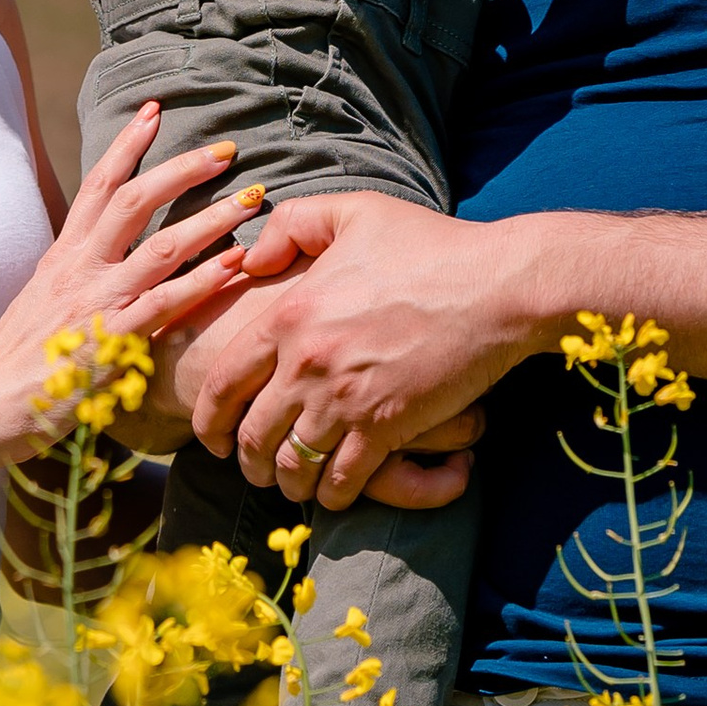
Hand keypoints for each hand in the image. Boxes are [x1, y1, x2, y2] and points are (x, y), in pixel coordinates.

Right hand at [0, 106, 263, 464]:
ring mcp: (98, 302)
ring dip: (212, 218)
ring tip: (252, 199)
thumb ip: (76, 274)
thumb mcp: (42, 300)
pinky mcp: (114, 340)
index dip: (126, 145)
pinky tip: (237, 264)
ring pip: (163, 245)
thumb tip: (103, 255)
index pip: (97, 185)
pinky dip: (205, 280)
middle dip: (183, 168)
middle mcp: (80, 268)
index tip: (154, 111)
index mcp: (63, 256)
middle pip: (135, 200)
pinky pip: (167, 302)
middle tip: (227, 149)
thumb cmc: (15, 360)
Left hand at [177, 191, 538, 511]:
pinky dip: (332, 493)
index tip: (210, 435)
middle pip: (253, 433)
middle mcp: (308, 362)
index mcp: (292, 314)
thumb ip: (294, 224)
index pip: (226, 380)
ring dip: (286, 481)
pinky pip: (341, 479)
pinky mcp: (386, 426)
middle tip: (250, 468)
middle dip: (244, 460)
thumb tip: (251, 258)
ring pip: (292, 464)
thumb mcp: (355, 212)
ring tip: (290, 482)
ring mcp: (346, 399)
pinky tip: (334, 491)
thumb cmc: (430, 245)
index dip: (209, 417)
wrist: (497, 285)